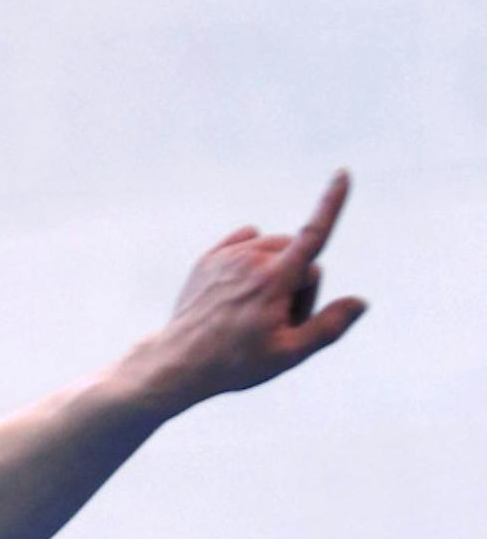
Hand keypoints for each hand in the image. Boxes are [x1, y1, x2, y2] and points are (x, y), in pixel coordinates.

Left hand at [149, 171, 366, 407]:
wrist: (178, 364)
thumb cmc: (235, 364)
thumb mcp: (287, 354)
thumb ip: (328, 327)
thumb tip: (360, 302)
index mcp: (274, 279)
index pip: (312, 235)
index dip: (331, 205)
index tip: (343, 175)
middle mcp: (252, 258)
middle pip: (299, 256)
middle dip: (299, 284)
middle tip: (279, 322)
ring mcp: (228, 255)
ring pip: (273, 250)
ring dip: (276, 274)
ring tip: (256, 312)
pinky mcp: (210, 258)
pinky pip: (246, 242)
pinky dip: (253, 260)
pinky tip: (243, 288)